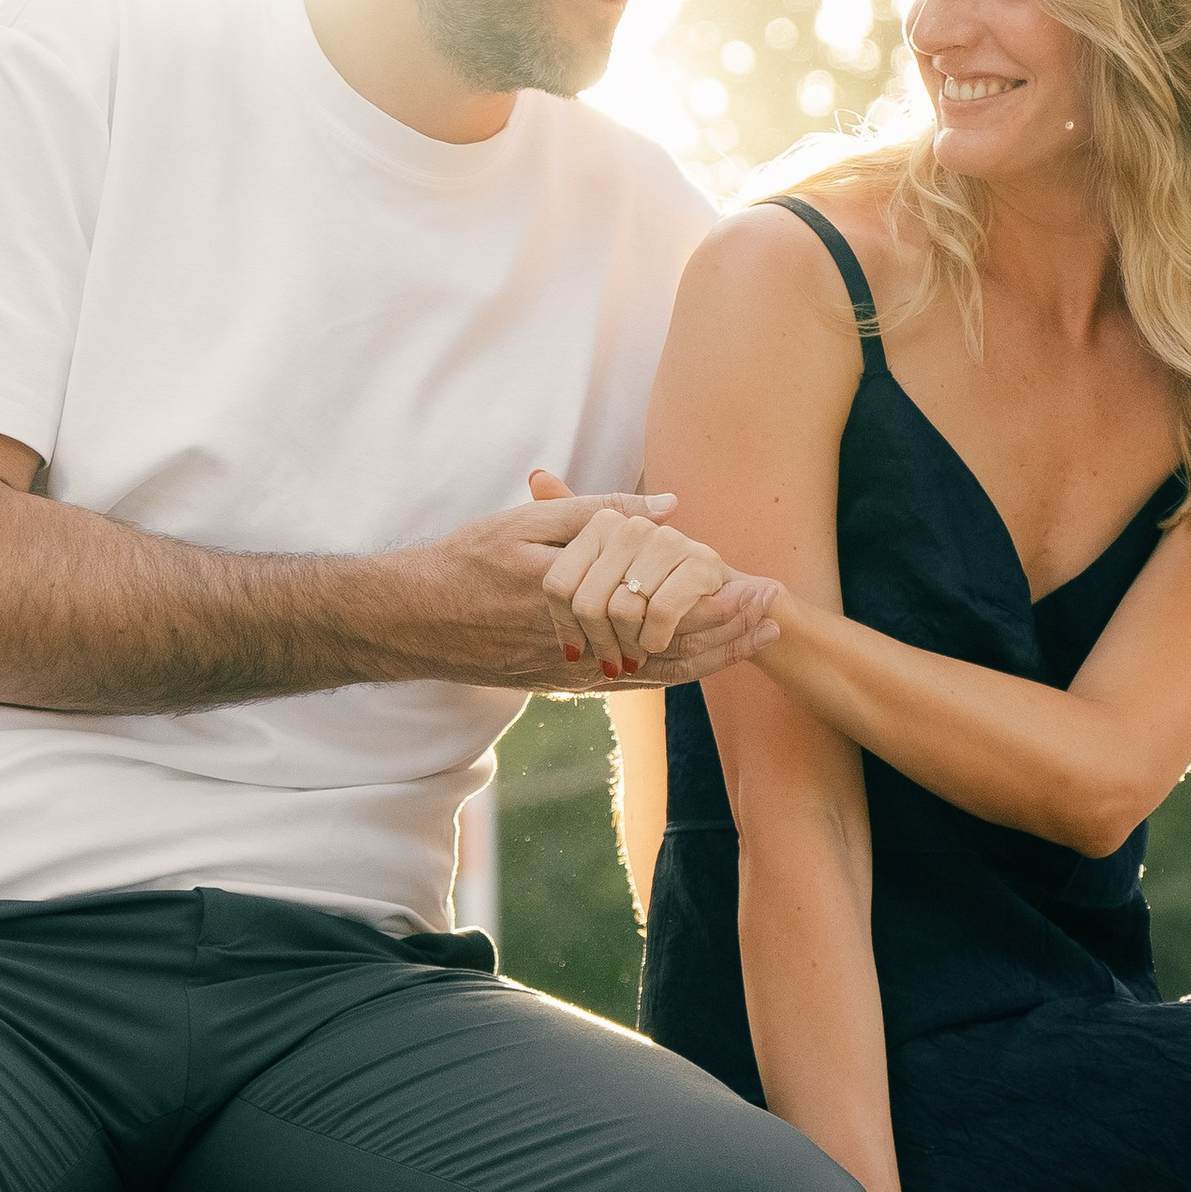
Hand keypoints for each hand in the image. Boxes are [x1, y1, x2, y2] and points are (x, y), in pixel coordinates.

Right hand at [389, 485, 773, 691]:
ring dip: (714, 656)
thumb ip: (600, 513)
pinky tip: (704, 663)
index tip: (758, 584)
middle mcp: (584, 646)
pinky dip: (676, 673)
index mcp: (580, 601)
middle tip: (777, 613)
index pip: (667, 607)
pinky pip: (634, 683)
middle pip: (676, 645)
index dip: (718, 600)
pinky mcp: (567, 684)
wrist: (413, 621)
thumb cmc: (467, 561)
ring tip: (758, 639)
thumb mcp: (530, 523)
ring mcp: (577, 672)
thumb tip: (669, 508)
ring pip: (661, 671)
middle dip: (731, 631)